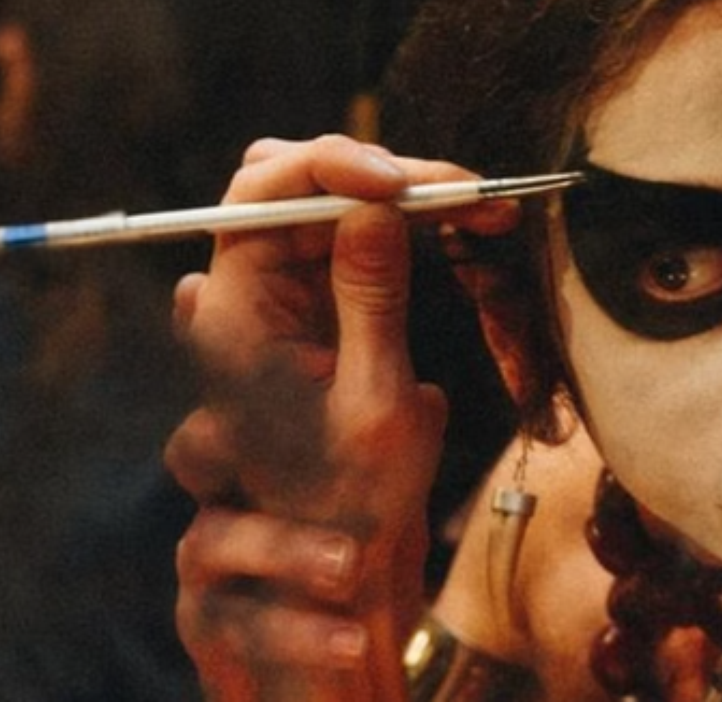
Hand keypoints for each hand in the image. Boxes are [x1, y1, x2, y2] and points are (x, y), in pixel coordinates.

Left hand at [165, 135, 519, 698]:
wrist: (342, 554)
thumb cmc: (353, 499)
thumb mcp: (376, 403)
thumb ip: (371, 299)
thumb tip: (375, 207)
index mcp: (238, 314)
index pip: (264, 193)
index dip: (333, 167)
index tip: (405, 183)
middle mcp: (247, 290)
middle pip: (295, 182)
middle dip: (381, 174)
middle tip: (463, 194)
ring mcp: (281, 292)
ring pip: (331, 202)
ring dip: (407, 195)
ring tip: (483, 208)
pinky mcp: (318, 300)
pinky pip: (356, 236)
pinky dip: (412, 224)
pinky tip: (465, 226)